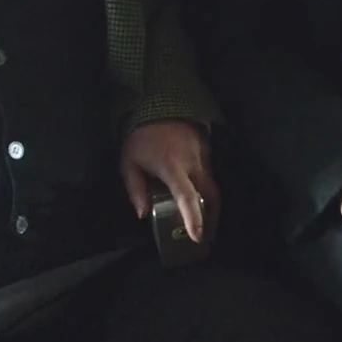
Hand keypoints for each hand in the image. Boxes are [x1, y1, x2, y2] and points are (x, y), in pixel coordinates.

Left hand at [120, 120, 218, 244]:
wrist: (159, 104)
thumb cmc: (141, 137)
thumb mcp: (129, 162)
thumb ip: (135, 189)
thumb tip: (142, 213)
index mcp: (172, 167)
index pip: (187, 197)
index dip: (194, 218)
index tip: (198, 237)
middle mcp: (193, 163)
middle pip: (210, 196)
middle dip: (211, 219)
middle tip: (205, 236)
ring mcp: (203, 155)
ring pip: (212, 186)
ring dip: (210, 205)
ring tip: (204, 220)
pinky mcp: (207, 149)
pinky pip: (210, 174)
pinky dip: (206, 189)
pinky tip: (199, 196)